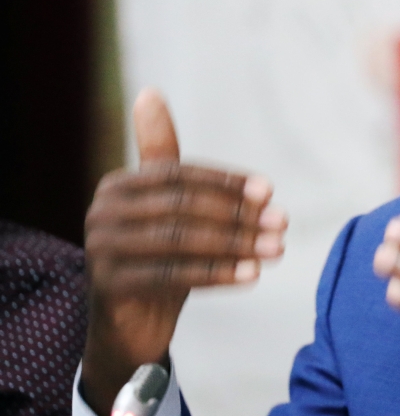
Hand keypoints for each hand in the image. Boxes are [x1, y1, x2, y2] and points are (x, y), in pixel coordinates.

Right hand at [81, 88, 287, 415]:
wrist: (131, 323)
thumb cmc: (158, 254)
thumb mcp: (167, 205)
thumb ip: (165, 156)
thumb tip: (149, 92)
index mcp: (118, 185)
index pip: (181, 175)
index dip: (227, 182)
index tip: (270, 190)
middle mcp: (101, 212)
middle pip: (183, 206)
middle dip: (238, 214)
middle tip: (281, 222)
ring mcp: (101, 250)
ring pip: (180, 240)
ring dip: (236, 244)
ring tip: (276, 249)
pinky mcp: (108, 286)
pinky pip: (172, 275)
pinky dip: (217, 274)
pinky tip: (252, 274)